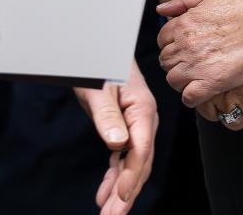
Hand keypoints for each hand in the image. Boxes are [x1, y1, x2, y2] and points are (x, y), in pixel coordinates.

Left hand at [76, 61, 157, 214]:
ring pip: (132, 164)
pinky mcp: (126, 126)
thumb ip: (108, 114)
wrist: (99, 45)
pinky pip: (124, 157)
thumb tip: (119, 144)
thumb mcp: (98, 86)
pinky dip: (115, 176)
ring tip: (107, 213)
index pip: (140, 150)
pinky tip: (105, 194)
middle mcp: (144, 119)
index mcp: (142, 108)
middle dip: (126, 194)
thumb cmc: (98, 60)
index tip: (119, 197)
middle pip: (139, 163)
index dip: (130, 176)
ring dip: (120, 190)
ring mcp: (136, 124)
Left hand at [156, 0, 242, 107]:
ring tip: (195, 79)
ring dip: (181, 81)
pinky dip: (191, 98)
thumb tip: (162, 9)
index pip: (162, 39)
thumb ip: (183, 1)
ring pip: (173, 80)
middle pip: (165, 60)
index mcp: (185, 22)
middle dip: (174, 63)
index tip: (182, 48)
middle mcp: (187, 43)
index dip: (171, 44)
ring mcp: (198, 63)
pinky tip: (201, 93)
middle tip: (189, 64)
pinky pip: (189, 97)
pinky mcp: (214, 82)